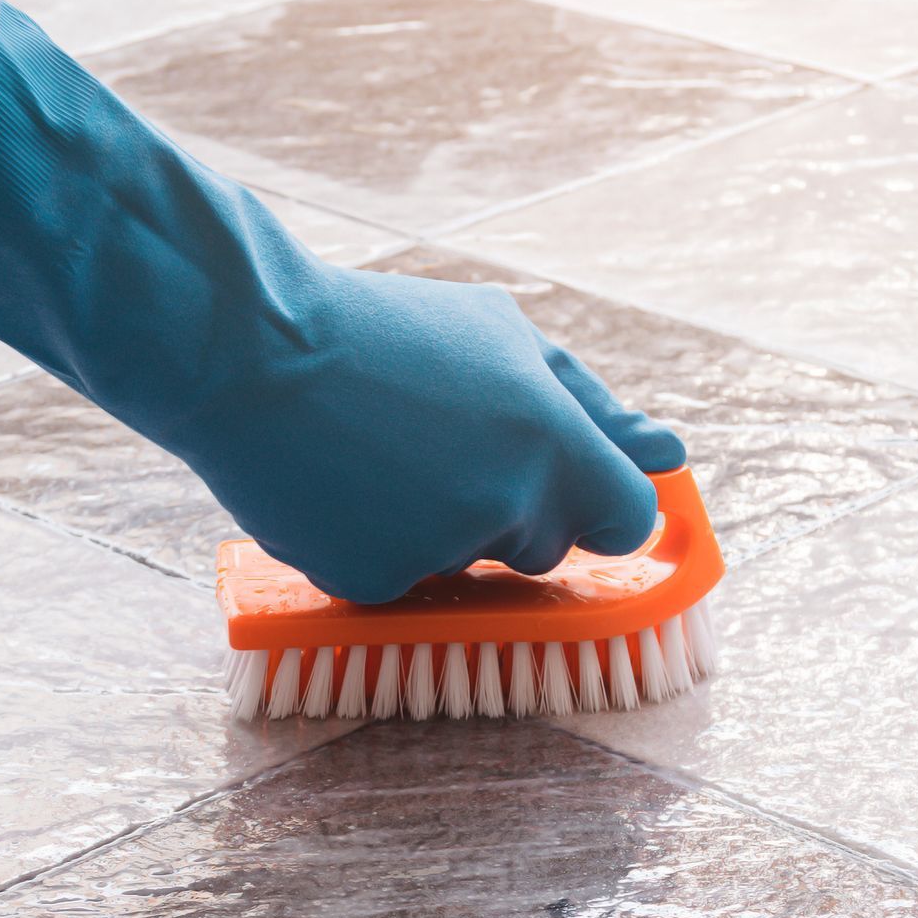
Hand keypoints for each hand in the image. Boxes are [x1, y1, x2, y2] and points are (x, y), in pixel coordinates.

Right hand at [180, 263, 683, 603]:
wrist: (249, 349)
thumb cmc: (387, 333)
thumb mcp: (505, 341)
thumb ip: (594, 408)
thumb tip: (669, 454)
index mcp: (554, 441)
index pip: (628, 519)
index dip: (605, 510)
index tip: (577, 495)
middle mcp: (507, 502)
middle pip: (547, 548)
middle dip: (513, 512)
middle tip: (445, 445)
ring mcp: (438, 548)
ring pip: (470, 568)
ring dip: (443, 529)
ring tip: (385, 453)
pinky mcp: (370, 580)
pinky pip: (400, 583)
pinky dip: (378, 547)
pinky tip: (345, 486)